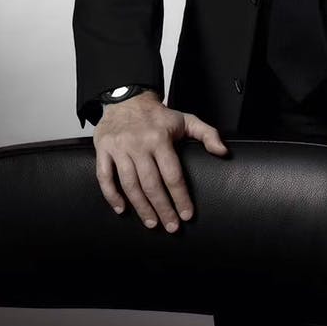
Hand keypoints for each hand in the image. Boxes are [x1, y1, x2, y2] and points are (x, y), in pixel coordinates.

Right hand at [93, 89, 228, 232]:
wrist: (127, 98)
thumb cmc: (158, 115)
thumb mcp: (186, 119)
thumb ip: (207, 134)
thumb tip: (223, 152)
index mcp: (160, 138)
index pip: (173, 174)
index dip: (180, 197)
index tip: (187, 214)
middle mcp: (139, 144)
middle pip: (152, 184)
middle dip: (163, 208)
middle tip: (171, 226)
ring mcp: (120, 148)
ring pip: (130, 185)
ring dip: (141, 207)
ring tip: (152, 223)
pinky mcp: (103, 149)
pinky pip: (104, 177)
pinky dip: (112, 196)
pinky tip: (122, 209)